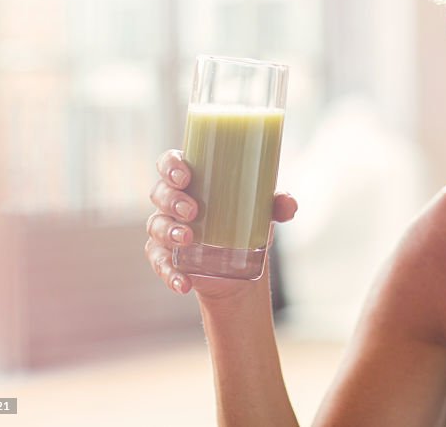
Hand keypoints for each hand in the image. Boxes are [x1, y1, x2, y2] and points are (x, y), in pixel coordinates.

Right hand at [145, 149, 297, 300]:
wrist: (240, 268)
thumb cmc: (245, 223)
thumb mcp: (262, 213)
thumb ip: (277, 205)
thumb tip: (289, 204)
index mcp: (192, 181)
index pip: (169, 163)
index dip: (170, 165)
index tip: (185, 176)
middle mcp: (173, 202)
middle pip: (160, 193)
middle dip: (172, 199)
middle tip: (193, 211)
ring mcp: (166, 230)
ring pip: (156, 226)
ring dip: (169, 232)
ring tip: (188, 239)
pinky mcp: (167, 258)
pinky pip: (160, 263)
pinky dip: (169, 273)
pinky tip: (183, 282)